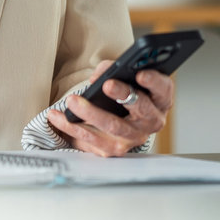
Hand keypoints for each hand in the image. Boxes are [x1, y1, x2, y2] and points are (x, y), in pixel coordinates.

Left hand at [44, 59, 172, 156]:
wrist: (117, 117)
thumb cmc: (122, 91)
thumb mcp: (122, 76)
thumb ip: (110, 70)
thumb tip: (96, 79)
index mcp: (159, 99)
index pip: (163, 89)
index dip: (154, 82)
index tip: (140, 73)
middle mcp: (151, 121)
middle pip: (142, 109)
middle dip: (124, 95)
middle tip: (106, 84)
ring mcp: (133, 138)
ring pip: (114, 127)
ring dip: (91, 113)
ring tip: (72, 101)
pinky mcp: (113, 149)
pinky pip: (92, 141)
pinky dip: (72, 128)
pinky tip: (57, 116)